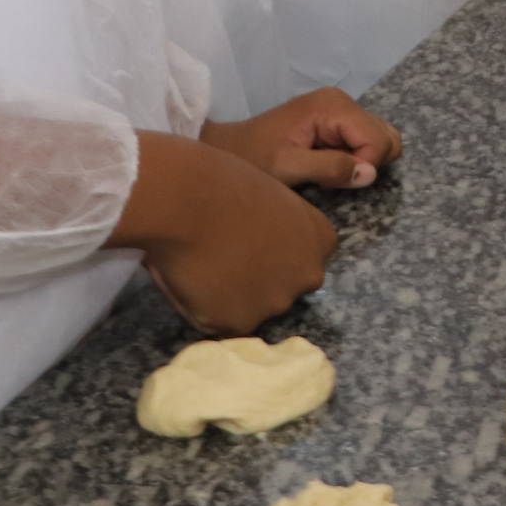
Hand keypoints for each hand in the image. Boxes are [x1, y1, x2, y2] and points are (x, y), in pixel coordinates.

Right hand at [112, 131, 337, 335]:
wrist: (190, 199)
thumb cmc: (224, 181)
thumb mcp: (270, 198)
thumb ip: (277, 228)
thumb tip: (257, 245)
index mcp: (320, 239)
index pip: (305, 259)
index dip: (275, 253)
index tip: (250, 243)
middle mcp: (309, 275)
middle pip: (283, 287)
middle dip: (258, 279)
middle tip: (221, 257)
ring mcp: (277, 302)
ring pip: (250, 307)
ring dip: (229, 295)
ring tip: (198, 265)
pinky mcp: (242, 323)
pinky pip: (218, 321)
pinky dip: (201, 307)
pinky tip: (186, 279)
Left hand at [200, 88, 402, 191]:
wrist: (227, 149)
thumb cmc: (252, 158)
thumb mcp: (286, 168)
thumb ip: (329, 168)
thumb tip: (370, 174)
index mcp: (333, 106)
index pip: (378, 141)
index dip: (362, 168)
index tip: (331, 180)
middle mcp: (343, 102)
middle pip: (386, 138)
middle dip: (364, 164)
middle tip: (329, 175)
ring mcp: (341, 110)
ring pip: (380, 141)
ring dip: (359, 163)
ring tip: (326, 171)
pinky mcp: (337, 121)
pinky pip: (365, 143)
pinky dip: (352, 160)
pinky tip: (324, 165)